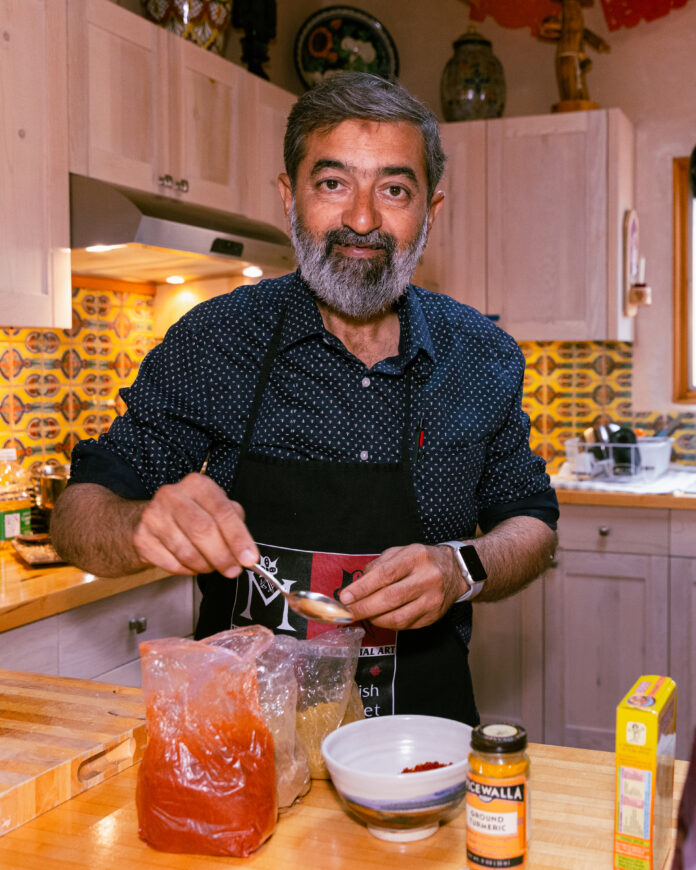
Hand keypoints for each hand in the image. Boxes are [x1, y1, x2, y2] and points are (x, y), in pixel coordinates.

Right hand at [133, 473, 258, 576]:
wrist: (154, 518)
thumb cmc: (193, 513)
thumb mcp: (216, 508)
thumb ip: (234, 523)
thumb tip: (246, 552)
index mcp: (197, 484)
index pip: (222, 511)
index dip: (238, 537)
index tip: (249, 558)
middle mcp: (172, 495)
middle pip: (202, 530)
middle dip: (222, 556)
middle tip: (233, 570)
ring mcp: (153, 516)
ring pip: (186, 551)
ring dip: (205, 565)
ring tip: (212, 566)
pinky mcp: (141, 538)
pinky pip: (170, 563)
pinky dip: (186, 570)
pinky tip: (192, 565)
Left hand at [337, 544, 466, 629]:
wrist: (454, 571)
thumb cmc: (420, 560)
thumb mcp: (400, 552)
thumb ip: (377, 566)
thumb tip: (355, 587)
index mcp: (416, 557)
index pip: (385, 574)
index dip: (363, 588)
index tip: (345, 597)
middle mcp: (427, 578)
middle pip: (390, 598)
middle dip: (364, 607)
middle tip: (347, 612)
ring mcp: (432, 600)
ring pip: (398, 617)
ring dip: (374, 619)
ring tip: (362, 614)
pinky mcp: (433, 616)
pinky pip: (405, 625)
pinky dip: (387, 623)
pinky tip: (379, 618)